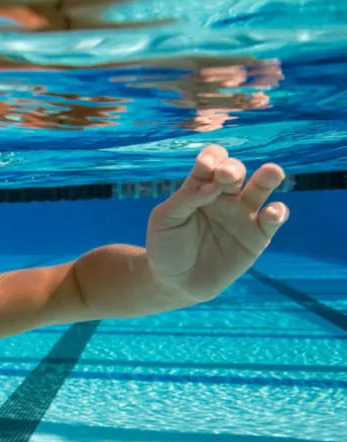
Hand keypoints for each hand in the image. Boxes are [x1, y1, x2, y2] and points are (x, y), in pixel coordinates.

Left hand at [145, 145, 288, 300]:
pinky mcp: (257, 236)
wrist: (175, 283)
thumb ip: (185, 198)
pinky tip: (272, 211)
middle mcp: (223, 196)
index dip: (212, 158)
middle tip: (227, 176)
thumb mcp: (164, 220)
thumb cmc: (165, 247)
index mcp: (199, 186)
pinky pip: (273, 219)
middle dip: (233, 168)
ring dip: (268, 177)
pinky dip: (278, 212)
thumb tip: (212, 185)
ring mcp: (242, 214)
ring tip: (271, 172)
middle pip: (236, 170)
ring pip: (262, 187)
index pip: (211, 162)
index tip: (206, 167)